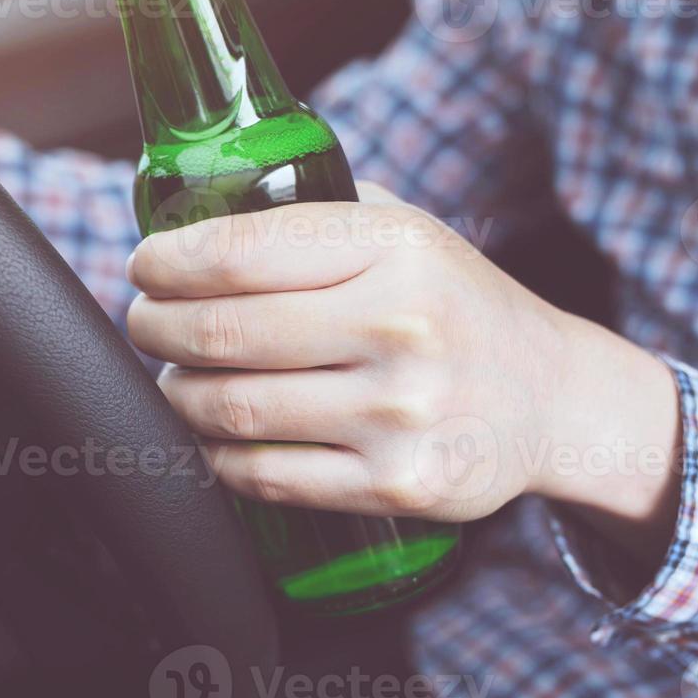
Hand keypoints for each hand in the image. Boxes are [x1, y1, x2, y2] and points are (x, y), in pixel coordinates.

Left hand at [126, 184, 680, 560]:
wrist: (554, 398)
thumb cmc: (453, 303)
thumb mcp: (404, 230)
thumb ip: (313, 215)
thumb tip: (196, 211)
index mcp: (395, 248)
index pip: (240, 252)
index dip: (168, 262)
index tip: (143, 267)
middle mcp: (400, 327)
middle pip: (222, 332)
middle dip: (156, 327)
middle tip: (145, 323)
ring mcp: (401, 413)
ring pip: (234, 408)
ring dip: (178, 394)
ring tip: (174, 378)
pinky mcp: (398, 486)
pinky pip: (267, 476)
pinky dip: (217, 456)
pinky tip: (212, 435)